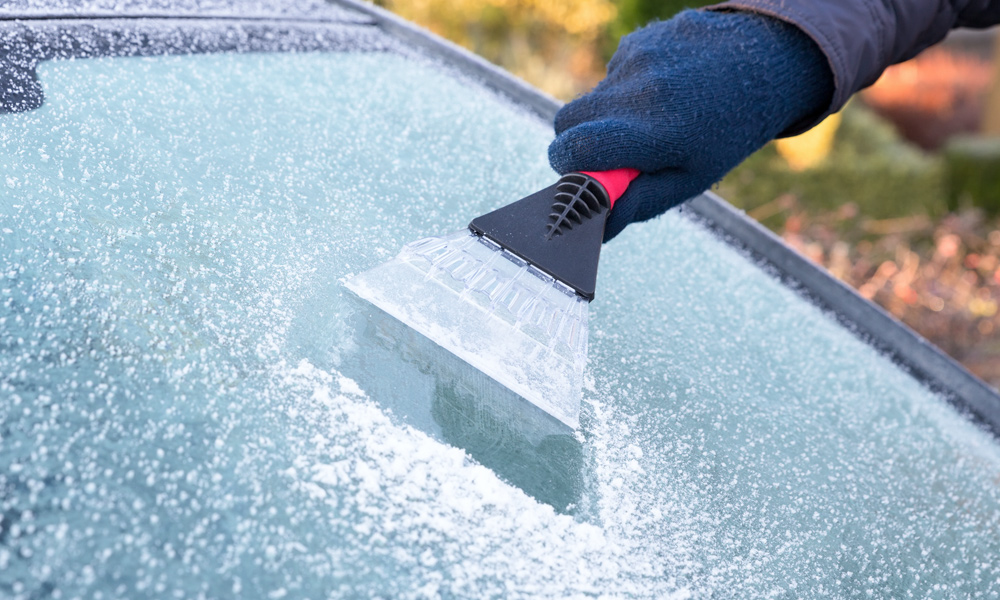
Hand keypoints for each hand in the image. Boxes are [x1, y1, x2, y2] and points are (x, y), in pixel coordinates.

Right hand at [548, 9, 832, 240]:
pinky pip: (609, 76)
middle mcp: (638, 92)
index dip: (567, 166)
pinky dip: (625, 90)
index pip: (573, 148)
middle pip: (566, 122)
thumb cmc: (728, 131)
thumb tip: (596, 227)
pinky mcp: (635, 42)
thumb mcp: (691, 178)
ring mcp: (635, 60)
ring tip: (651, 119)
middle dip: (577, 142)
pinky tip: (661, 91)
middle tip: (611, 154)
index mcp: (652, 133)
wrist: (765, 62)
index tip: (580, 176)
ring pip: (589, 99)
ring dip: (606, 116)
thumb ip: (639, 202)